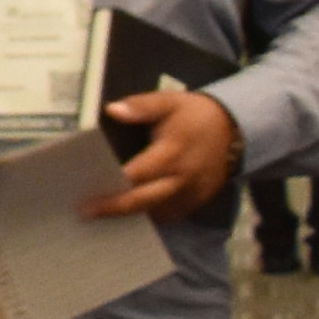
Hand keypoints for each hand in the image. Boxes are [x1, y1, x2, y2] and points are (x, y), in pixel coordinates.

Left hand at [85, 82, 242, 219]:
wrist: (233, 130)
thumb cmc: (193, 114)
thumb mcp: (168, 102)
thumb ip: (141, 107)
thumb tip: (113, 110)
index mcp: (171, 153)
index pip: (138, 175)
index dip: (114, 186)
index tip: (88, 193)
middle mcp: (182, 179)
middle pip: (145, 200)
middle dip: (115, 208)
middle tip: (85, 213)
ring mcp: (191, 193)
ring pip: (158, 213)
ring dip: (131, 216)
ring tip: (100, 216)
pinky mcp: (197, 201)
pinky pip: (170, 215)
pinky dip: (150, 216)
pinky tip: (128, 215)